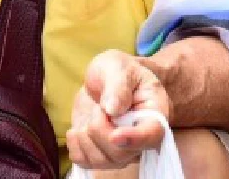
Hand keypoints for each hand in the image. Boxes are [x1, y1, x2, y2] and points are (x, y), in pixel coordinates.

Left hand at [66, 50, 170, 170]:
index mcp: (153, 115)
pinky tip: (77, 129)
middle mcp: (140, 140)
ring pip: (101, 161)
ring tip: (91, 114)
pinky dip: (75, 146)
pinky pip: (85, 162)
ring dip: (86, 137)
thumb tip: (112, 109)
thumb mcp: (119, 67)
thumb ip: (118, 86)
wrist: (108, 78)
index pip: (152, 136)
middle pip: (120, 153)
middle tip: (99, 106)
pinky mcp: (100, 152)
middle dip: (99, 128)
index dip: (134, 139)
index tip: (115, 135)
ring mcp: (120, 150)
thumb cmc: (119, 71)